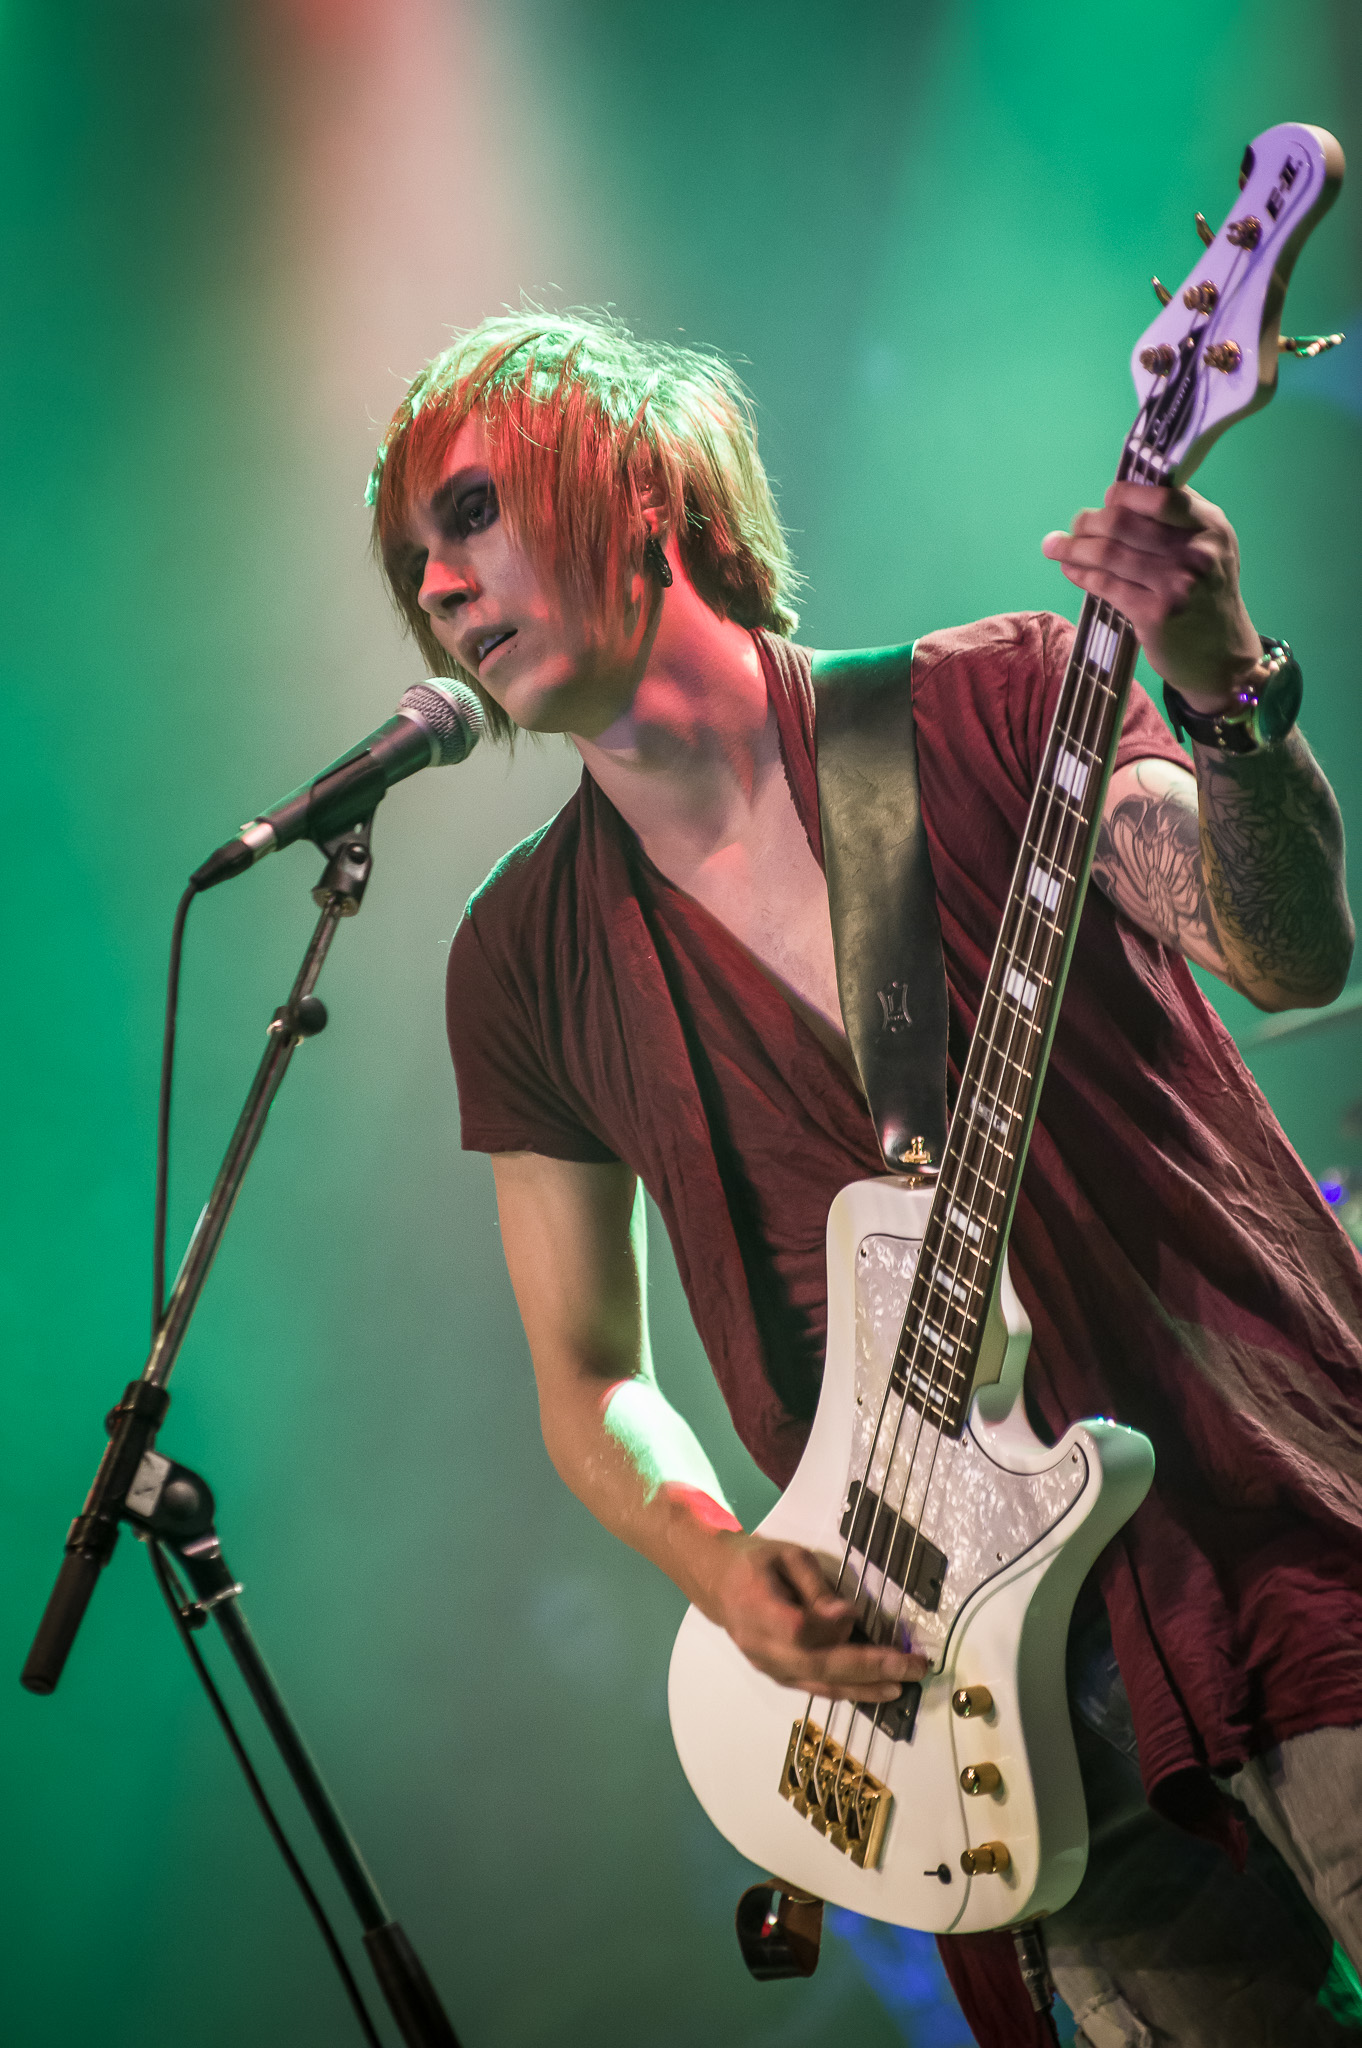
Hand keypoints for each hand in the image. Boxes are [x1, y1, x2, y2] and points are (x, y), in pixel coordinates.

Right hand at [701, 1531, 926, 1702]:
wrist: (717, 1582)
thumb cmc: (754, 1560)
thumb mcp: (786, 1556)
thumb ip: (816, 1586)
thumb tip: (848, 1617)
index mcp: (758, 1608)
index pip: (799, 1630)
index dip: (831, 1627)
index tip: (854, 1612)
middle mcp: (762, 1646)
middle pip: (818, 1666)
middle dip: (869, 1668)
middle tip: (911, 1666)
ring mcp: (769, 1666)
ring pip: (819, 1685)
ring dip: (863, 1688)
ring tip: (901, 1685)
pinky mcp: (778, 1675)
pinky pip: (814, 1688)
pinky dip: (847, 1691)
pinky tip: (875, 1689)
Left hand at [1042, 482, 1262, 709]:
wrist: (1222, 656)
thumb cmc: (1208, 596)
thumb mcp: (1211, 548)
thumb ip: (1178, 520)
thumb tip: (1123, 496)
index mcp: (1210, 526)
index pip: (1159, 497)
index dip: (1124, 495)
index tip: (1106, 500)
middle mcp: (1196, 552)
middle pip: (1123, 523)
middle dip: (1088, 522)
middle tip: (1072, 526)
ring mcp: (1176, 585)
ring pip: (1108, 554)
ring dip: (1073, 547)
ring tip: (1053, 546)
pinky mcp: (1155, 615)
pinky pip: (1106, 585)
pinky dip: (1081, 574)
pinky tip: (1070, 569)